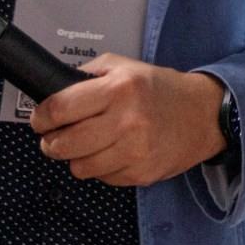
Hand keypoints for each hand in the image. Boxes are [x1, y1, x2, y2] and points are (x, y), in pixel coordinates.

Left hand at [28, 55, 226, 185]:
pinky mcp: (141, 174)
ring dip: (76, 158)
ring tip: (87, 145)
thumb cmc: (160, 89)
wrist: (204, 115)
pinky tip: (113, 153)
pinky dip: (101, 168)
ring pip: (79, 167)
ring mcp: (135, 151)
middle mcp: (126, 121)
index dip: (41, 117)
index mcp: (119, 89)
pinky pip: (103, 178)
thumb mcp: (124, 66)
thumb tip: (53, 91)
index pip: (59, 109)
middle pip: (63, 144)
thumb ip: (88, 74)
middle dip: (51, 143)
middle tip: (54, 137)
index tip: (40, 120)